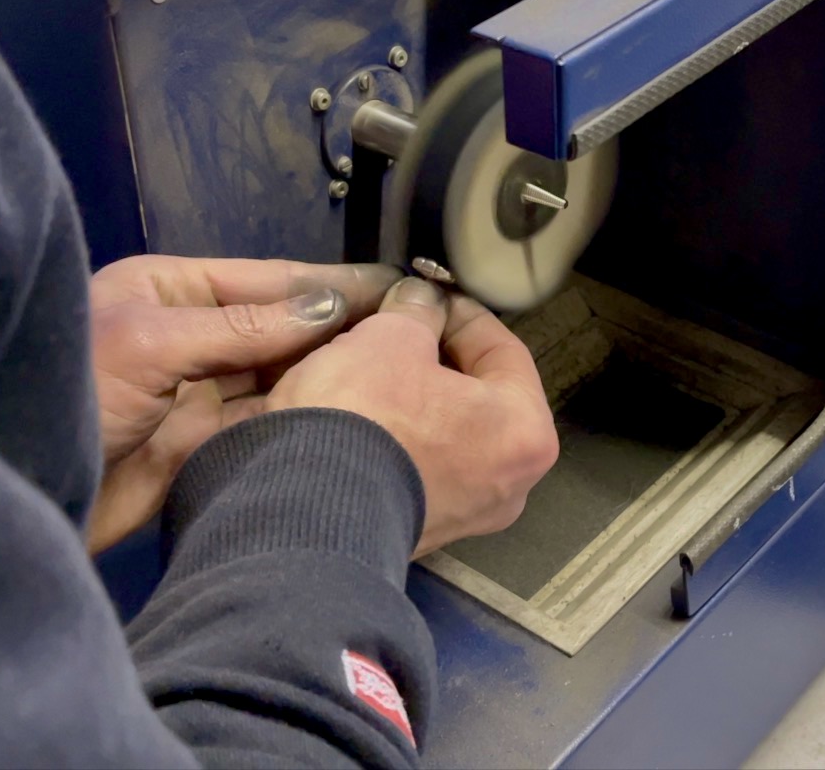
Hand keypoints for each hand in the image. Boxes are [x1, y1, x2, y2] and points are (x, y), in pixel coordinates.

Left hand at [86, 255, 398, 551]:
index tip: (392, 286)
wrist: (11, 488)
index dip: (330, 284)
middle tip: (409, 331)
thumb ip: (244, 326)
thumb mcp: (151, 344)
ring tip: (395, 373)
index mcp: (168, 293)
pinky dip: (305, 422)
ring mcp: (195, 397)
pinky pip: (266, 429)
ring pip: (279, 381)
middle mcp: (186, 338)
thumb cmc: (64, 394)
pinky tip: (350, 417)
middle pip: (280, 329)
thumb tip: (325, 307)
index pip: (267, 280)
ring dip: (327, 378)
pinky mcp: (200, 451)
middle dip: (338, 330)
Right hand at [263, 278, 557, 555]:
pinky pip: (418, 465)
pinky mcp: (419, 529)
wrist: (299, 511)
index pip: (503, 349)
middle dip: (435, 356)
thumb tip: (421, 300)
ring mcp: (465, 515)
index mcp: (525, 432)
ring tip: (371, 364)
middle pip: (478, 396)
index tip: (429, 295)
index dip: (460, 311)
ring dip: (411, 395)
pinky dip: (396, 436)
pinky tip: (360, 411)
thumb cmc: (364, 419)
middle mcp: (510, 484)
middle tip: (397, 326)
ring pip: (445, 432)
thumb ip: (417, 311)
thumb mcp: (390, 338)